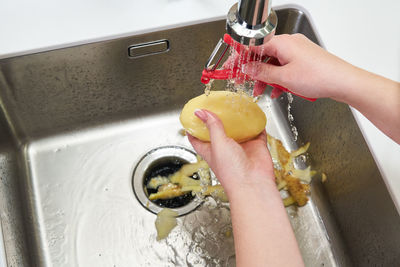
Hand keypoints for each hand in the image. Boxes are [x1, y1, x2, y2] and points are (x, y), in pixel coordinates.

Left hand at [187, 109, 303, 265]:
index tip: (192, 114)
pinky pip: (257, 131)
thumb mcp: (217, 144)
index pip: (197, 137)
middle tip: (216, 103)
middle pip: (219, 130)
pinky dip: (256, 122)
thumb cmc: (231, 172)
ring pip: (238, 129)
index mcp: (210, 150)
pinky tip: (255, 112)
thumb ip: (212, 126)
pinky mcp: (256, 145)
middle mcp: (225, 148)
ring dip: (237, 118)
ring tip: (235, 104)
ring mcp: (241, 146)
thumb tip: (200, 112)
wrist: (254, 184)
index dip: (193, 126)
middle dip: (217, 118)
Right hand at [236, 33, 356, 99]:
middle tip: (243, 83)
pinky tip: (276, 91)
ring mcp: (297, 52)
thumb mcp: (283, 78)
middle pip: (263, 56)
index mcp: (282, 43)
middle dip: (253, 72)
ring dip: (266, 78)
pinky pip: (284, 68)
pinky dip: (278, 79)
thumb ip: (261, 73)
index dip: (240, 59)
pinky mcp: (303, 60)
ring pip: (274, 64)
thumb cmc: (319, 76)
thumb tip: (247, 69)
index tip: (231, 67)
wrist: (343, 82)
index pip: (253, 48)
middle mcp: (289, 44)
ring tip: (261, 92)